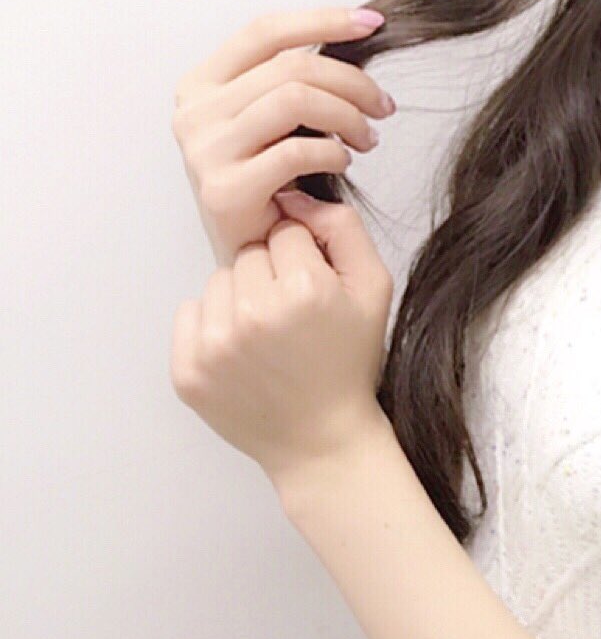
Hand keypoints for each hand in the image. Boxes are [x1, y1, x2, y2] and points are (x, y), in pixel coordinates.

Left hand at [169, 189, 394, 493]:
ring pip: (219, 280)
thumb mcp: (373, 287)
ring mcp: (216, 345)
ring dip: (240, 298)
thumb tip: (294, 197)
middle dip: (269, 275)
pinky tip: (242, 352)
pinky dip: (212, 326)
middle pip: (249, 252)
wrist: (323, 441)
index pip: (287, 231)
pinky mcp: (188, 370)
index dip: (304, 258)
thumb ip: (342, 228)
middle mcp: (254, 314)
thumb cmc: (350, 363)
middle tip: (291, 317)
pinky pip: (190, 312)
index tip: (312, 292)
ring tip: (267, 336)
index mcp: (303, 289)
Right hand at [172, 6, 395, 268]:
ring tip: (369, 137)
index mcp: (202, 83)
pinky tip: (344, 162)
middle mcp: (194, 112)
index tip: (372, 24)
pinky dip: (333, 152)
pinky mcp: (224, 190)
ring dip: (348, 115)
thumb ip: (295, 77)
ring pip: (296, 100)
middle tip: (384, 107)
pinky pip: (296, 152)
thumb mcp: (271, 116)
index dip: (323, 20)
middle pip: (291, 67)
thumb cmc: (268, 178)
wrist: (250, 249)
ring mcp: (204, 151)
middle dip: (352, 82)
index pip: (266, 31)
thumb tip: (359, 30)